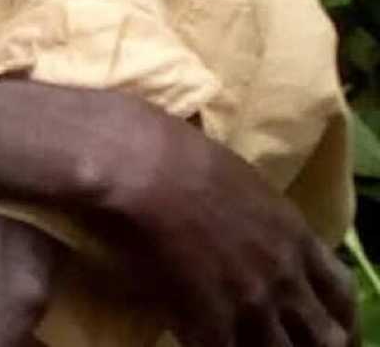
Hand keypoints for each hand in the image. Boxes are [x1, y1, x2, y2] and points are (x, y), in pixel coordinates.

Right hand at [104, 98, 357, 346]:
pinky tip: (202, 339)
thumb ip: (266, 224)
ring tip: (243, 340)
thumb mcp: (244, 183)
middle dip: (312, 344)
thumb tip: (263, 242)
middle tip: (289, 341)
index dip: (341, 317)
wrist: (141, 167)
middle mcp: (283, 276)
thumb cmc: (183, 156)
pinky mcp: (212, 323)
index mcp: (294, 235)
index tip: (333, 327)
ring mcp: (251, 303)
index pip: (342, 293)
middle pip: (325, 337)